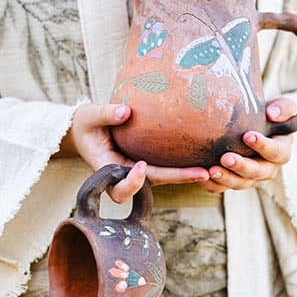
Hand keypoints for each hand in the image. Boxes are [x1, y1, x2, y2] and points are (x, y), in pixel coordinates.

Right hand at [57, 103, 208, 201]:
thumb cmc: (85, 123)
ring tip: (210, 169)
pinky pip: (165, 167)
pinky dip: (183, 166)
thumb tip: (126, 111)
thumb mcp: (89, 115)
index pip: (119, 185)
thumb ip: (105, 113)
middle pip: (150, 185)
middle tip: (201, 173)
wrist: (86, 130)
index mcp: (106, 167)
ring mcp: (136, 170)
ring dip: (185, 176)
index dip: (132, 181)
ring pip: (162, 179)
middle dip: (175, 180)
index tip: (141, 166)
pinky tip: (204, 158)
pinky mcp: (146, 162)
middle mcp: (124, 173)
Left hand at [200, 97, 295, 193]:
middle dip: (241, 166)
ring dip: (225, 178)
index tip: (248, 136)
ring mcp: (249, 178)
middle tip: (226, 158)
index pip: (276, 152)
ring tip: (211, 170)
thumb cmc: (266, 115)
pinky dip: (211, 184)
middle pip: (257, 172)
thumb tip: (272, 113)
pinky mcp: (232, 181)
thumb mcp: (279, 107)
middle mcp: (267, 168)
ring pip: (239, 183)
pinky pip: (221, 187)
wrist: (247, 124)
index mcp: (281, 151)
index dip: (264, 146)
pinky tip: (201, 175)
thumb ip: (282, 108)